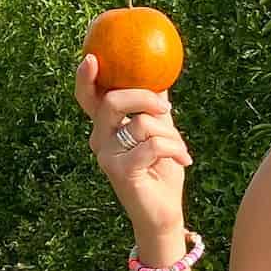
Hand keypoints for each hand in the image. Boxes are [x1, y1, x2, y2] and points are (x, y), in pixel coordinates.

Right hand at [75, 51, 192, 234]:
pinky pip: (153, 145)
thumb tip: (161, 75)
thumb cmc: (161, 172)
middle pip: (113, 100)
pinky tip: (184, 160)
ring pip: (141, 123)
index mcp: (105, 128)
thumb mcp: (161, 133)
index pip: (89, 99)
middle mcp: (99, 140)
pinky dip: (175, 149)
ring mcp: (106, 156)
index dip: (86, 78)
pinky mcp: (118, 171)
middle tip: (166, 107)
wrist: (163, 213)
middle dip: (145, 98)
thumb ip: (155, 107)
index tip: (92, 57)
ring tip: (180, 150)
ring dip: (171, 133)